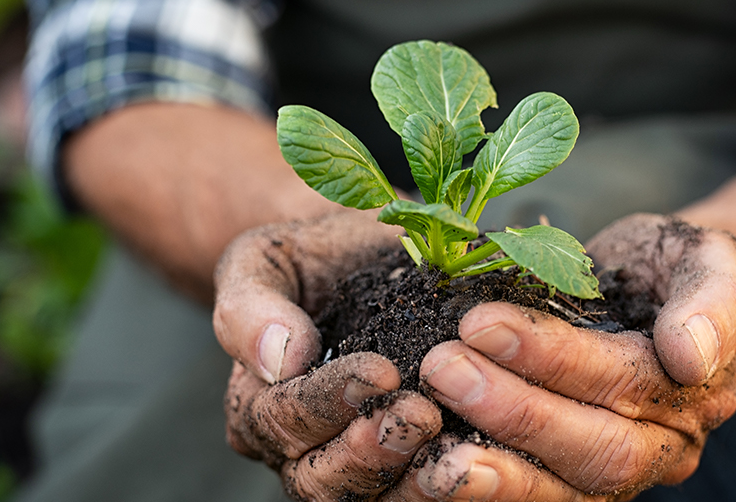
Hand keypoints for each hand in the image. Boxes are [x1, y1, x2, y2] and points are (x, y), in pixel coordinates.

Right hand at [214, 211, 442, 498]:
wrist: (362, 258)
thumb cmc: (310, 258)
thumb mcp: (266, 261)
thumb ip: (251, 306)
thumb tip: (280, 358)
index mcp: (258, 405)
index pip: (284, 419)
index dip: (329, 401)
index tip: (381, 371)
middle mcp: (299, 450)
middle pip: (321, 478)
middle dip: (372, 451)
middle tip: (421, 414)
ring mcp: (353, 466)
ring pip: (372, 499)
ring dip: (413, 479)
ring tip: (455, 448)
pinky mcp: (405, 468)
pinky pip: (417, 491)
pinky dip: (448, 481)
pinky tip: (484, 458)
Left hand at [413, 214, 735, 499]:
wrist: (660, 292)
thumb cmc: (672, 266)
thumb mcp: (706, 257)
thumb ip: (714, 299)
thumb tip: (691, 356)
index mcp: (701, 389)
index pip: (626, 383)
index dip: (551, 357)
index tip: (479, 322)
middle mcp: (668, 446)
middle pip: (597, 450)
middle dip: (514, 411)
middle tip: (441, 367)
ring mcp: (624, 473)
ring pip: (565, 493)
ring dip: (494, 466)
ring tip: (428, 434)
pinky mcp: (578, 482)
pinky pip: (537, 498)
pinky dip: (485, 488)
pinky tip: (432, 466)